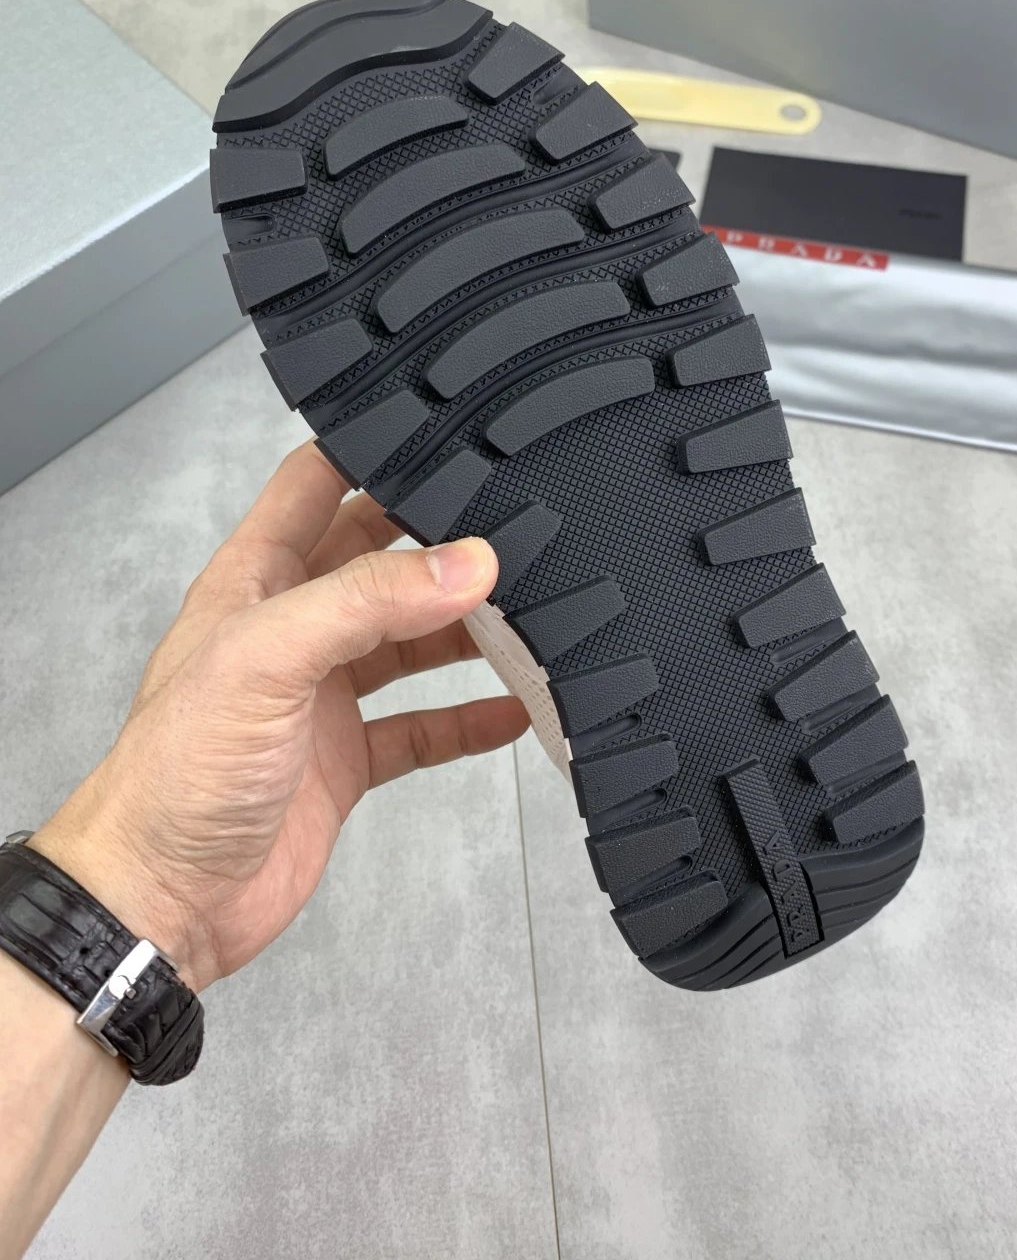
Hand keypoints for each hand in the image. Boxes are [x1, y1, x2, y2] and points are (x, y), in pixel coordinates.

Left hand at [29, 442, 526, 991]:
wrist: (163, 901)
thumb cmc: (173, 777)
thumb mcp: (267, 659)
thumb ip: (366, 602)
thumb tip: (463, 562)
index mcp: (254, 582)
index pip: (314, 487)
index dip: (371, 454)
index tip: (444, 438)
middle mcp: (291, 631)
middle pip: (378, 562)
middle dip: (439, 544)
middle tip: (509, 532)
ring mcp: (320, 696)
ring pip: (408, 643)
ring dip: (464, 630)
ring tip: (529, 617)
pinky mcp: (346, 760)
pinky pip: (421, 726)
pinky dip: (468, 718)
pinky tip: (510, 709)